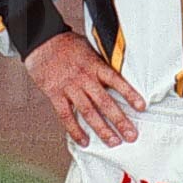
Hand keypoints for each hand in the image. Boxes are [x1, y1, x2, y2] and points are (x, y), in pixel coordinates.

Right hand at [24, 31, 146, 147]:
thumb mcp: (90, 48)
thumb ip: (101, 64)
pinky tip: (84, 141)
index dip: (130, 94)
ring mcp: (69, 87)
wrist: (41, 40)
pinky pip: (66, 116)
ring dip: (102, 129)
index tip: (142, 107)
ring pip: (88, 112)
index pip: (117, 81)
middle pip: (105, 102)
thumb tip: (117, 77)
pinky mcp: (55, 94)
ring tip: (113, 142)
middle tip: (131, 135)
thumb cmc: (67, 44)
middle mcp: (84, 78)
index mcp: (95, 65)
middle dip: (120, 120)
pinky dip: (75, 130)